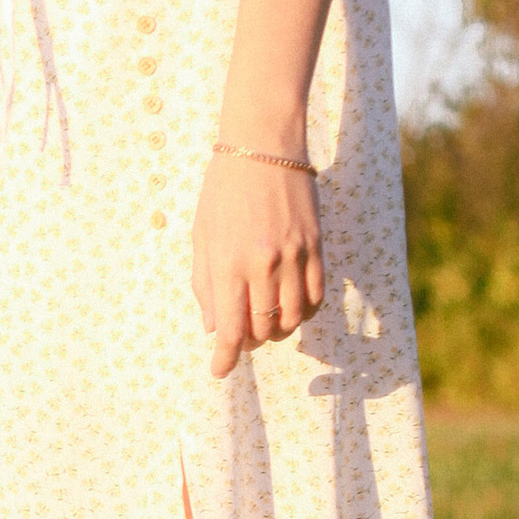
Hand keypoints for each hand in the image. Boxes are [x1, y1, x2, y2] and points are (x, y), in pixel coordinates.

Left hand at [191, 146, 322, 381]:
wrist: (263, 147)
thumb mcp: (202, 238)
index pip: (230, 328)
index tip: (219, 370)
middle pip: (263, 328)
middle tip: (240, 340)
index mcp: (229, 264)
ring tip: (265, 323)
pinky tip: (290, 307)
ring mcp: (294, 256)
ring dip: (278, 330)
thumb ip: (206, 285)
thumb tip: (213, 326)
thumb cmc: (223, 192)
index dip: (224, 358)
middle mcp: (264, 265)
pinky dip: (303, 311)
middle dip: (249, 342)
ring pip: (293, 318)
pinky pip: (316, 295)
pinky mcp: (316, 246)